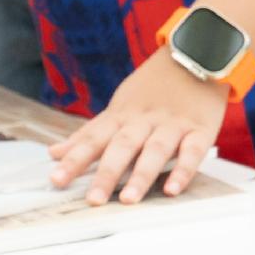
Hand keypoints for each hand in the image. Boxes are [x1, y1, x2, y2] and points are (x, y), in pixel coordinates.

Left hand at [49, 51, 224, 205]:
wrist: (197, 54)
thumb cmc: (153, 88)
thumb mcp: (118, 106)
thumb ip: (89, 133)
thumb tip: (54, 153)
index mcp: (122, 115)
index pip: (93, 139)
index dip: (74, 160)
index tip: (56, 180)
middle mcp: (144, 120)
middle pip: (122, 147)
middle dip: (106, 174)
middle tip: (93, 200)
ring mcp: (173, 124)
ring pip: (155, 150)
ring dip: (141, 175)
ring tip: (128, 200)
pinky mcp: (200, 129)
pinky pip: (192, 152)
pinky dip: (183, 170)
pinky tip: (172, 190)